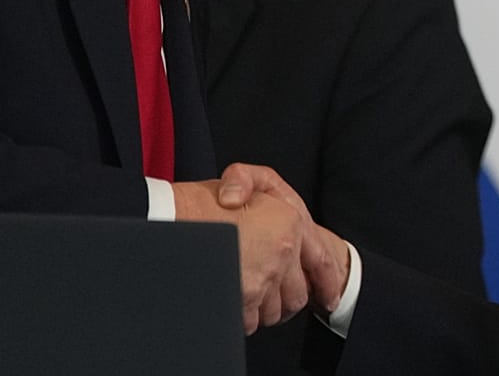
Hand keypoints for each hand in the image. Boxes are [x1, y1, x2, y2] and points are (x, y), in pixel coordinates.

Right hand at [174, 166, 318, 332]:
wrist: (169, 217)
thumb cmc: (202, 200)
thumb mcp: (244, 178)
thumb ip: (267, 191)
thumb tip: (257, 209)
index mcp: (291, 223)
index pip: (321, 261)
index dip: (328, 281)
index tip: (328, 298)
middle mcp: (283, 253)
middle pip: (297, 294)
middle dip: (287, 300)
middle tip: (275, 298)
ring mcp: (264, 278)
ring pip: (276, 310)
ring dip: (266, 310)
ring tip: (253, 302)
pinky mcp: (243, 298)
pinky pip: (252, 320)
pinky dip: (246, 318)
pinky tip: (236, 308)